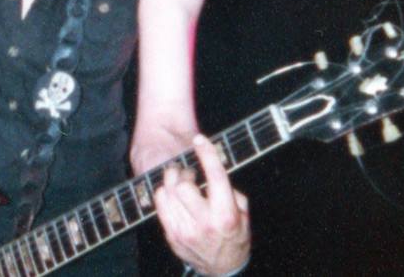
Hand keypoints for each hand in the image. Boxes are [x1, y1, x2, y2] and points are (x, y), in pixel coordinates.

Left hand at [154, 135, 250, 274]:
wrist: (223, 268)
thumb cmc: (235, 236)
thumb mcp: (243, 214)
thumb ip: (231, 191)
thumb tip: (214, 168)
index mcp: (225, 215)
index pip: (215, 177)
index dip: (207, 154)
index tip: (200, 140)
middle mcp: (204, 223)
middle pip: (184, 185)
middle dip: (184, 172)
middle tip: (189, 171)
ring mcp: (185, 231)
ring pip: (168, 193)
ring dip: (172, 180)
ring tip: (179, 181)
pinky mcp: (172, 236)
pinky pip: (160, 205)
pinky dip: (164, 194)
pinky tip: (172, 194)